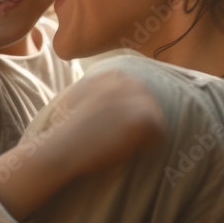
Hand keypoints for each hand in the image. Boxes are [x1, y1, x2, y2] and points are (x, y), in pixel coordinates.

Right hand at [40, 69, 165, 178]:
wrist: (64, 146)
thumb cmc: (70, 130)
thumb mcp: (83, 97)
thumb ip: (104, 92)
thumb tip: (126, 103)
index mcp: (114, 75)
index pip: (137, 95)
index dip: (127, 114)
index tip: (110, 125)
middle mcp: (129, 81)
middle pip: (150, 105)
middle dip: (138, 122)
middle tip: (115, 136)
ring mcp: (138, 98)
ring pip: (156, 120)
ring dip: (143, 134)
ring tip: (119, 142)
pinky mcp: (145, 117)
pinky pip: (159, 134)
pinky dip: (146, 145)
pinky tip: (125, 147)